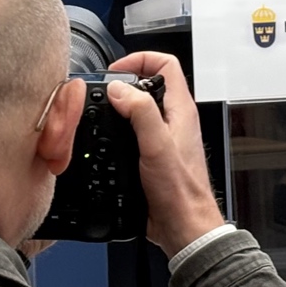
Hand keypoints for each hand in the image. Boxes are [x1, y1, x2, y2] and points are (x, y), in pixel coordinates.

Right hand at [104, 52, 223, 256]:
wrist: (183, 227)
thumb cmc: (180, 191)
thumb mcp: (157, 145)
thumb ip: (140, 112)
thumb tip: (118, 89)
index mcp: (181, 110)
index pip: (166, 64)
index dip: (140, 60)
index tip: (116, 71)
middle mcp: (174, 121)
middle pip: (149, 84)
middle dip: (124, 83)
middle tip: (104, 91)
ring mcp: (163, 138)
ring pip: (139, 109)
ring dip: (120, 107)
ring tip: (102, 111)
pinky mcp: (153, 155)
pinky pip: (134, 132)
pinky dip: (118, 130)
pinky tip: (107, 139)